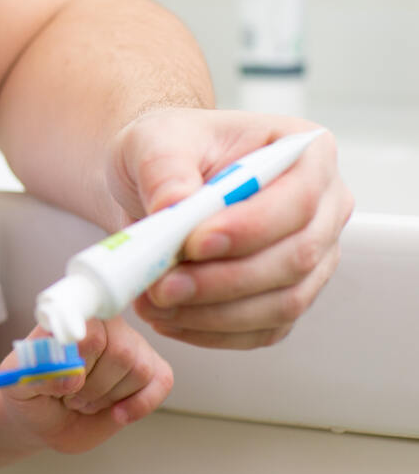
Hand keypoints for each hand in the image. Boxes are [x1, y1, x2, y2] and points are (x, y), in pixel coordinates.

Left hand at [2, 320, 171, 454]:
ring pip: (139, 369)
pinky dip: (140, 404)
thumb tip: (70, 376)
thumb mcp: (15, 382)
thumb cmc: (31, 393)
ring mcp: (131, 345)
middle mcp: (106, 324)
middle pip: (119, 352)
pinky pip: (161, 381)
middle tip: (70, 397)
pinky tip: (117, 413)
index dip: (80, 363)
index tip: (65, 383)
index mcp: (71, 317)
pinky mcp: (151, 370)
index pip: (91, 330)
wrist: (43, 417)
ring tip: (85, 401)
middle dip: (92, 387)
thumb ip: (33, 372)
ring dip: (109, 397)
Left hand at [108, 108, 352, 348]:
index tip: (193, 243)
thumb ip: (165, 170)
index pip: (299, 199)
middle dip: (225, 280)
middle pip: (297, 258)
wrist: (151, 180)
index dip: (251, 228)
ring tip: (155, 302)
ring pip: (284, 303)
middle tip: (163, 286)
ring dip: (215, 313)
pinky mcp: (284, 296)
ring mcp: (311, 257)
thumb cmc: (165, 149)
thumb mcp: (153, 141)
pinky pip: (262, 330)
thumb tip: (175, 206)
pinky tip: (169, 319)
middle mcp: (322, 208)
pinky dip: (212, 331)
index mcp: (306, 153)